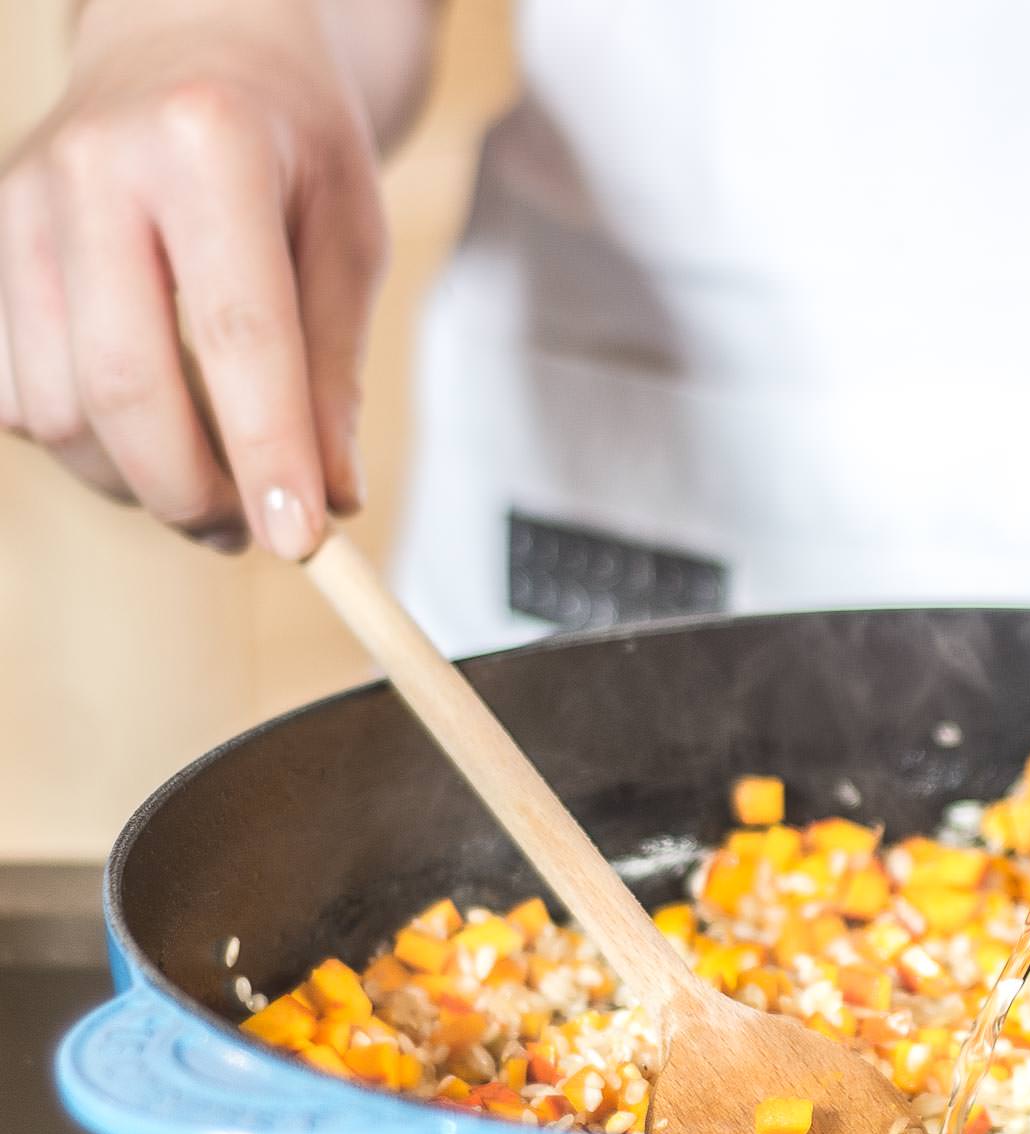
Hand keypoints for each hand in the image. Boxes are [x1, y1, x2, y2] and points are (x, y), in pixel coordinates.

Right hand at [0, 0, 389, 556]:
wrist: (193, 47)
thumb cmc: (291, 149)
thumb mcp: (350, 239)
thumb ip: (336, 370)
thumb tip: (327, 498)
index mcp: (206, 146)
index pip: (238, 335)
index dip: (267, 452)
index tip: (301, 542)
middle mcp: (94, 167)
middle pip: (122, 382)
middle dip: (190, 489)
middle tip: (252, 533)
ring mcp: (20, 205)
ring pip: (55, 405)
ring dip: (136, 479)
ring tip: (211, 483)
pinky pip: (12, 394)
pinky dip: (81, 443)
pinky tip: (144, 427)